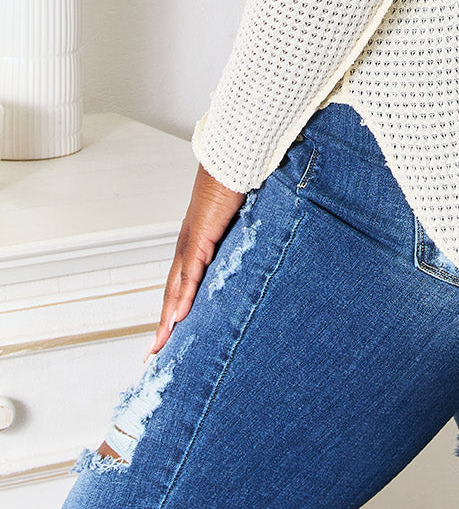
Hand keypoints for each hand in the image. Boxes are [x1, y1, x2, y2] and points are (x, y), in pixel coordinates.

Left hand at [147, 164, 247, 356]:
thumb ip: (239, 234)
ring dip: (167, 317)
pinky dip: (182, 296)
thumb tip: (253, 244)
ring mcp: (191, 241)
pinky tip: (177, 316)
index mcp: (196, 241)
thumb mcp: (238, 217)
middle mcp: (188, 244)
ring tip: (161, 345)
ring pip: (175, 287)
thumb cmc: (236, 179)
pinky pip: (190, 273)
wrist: (232, 157)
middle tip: (155, 351)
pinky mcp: (200, 237)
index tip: (168, 331)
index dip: (173, 306)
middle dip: (163, 322)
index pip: (180, 280)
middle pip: (171, 290)